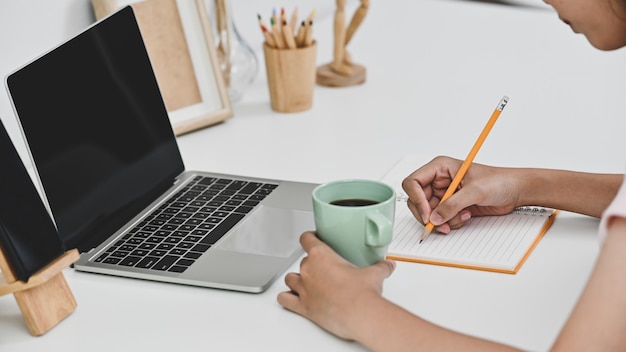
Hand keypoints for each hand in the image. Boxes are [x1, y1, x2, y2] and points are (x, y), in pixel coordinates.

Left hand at [277, 231, 395, 339]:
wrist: (360, 314)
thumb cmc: (362, 293)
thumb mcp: (374, 273)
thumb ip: (380, 267)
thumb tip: (387, 265)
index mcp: (322, 256)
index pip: (307, 239)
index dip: (309, 237)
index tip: (313, 238)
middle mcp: (309, 270)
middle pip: (303, 261)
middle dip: (311, 264)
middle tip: (323, 269)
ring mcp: (304, 288)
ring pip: (290, 278)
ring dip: (296, 279)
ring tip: (305, 282)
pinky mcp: (303, 306)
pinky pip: (285, 299)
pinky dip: (286, 298)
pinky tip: (290, 297)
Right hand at [401, 156, 520, 232]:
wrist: (515, 191)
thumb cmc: (499, 181)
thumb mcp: (474, 191)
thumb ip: (452, 205)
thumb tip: (434, 218)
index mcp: (440, 168)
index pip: (413, 182)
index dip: (416, 199)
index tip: (427, 214)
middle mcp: (438, 180)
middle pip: (417, 200)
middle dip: (429, 215)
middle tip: (440, 224)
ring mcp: (444, 194)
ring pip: (429, 213)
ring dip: (443, 220)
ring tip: (463, 216)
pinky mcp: (451, 206)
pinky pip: (440, 219)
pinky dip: (450, 222)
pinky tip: (466, 216)